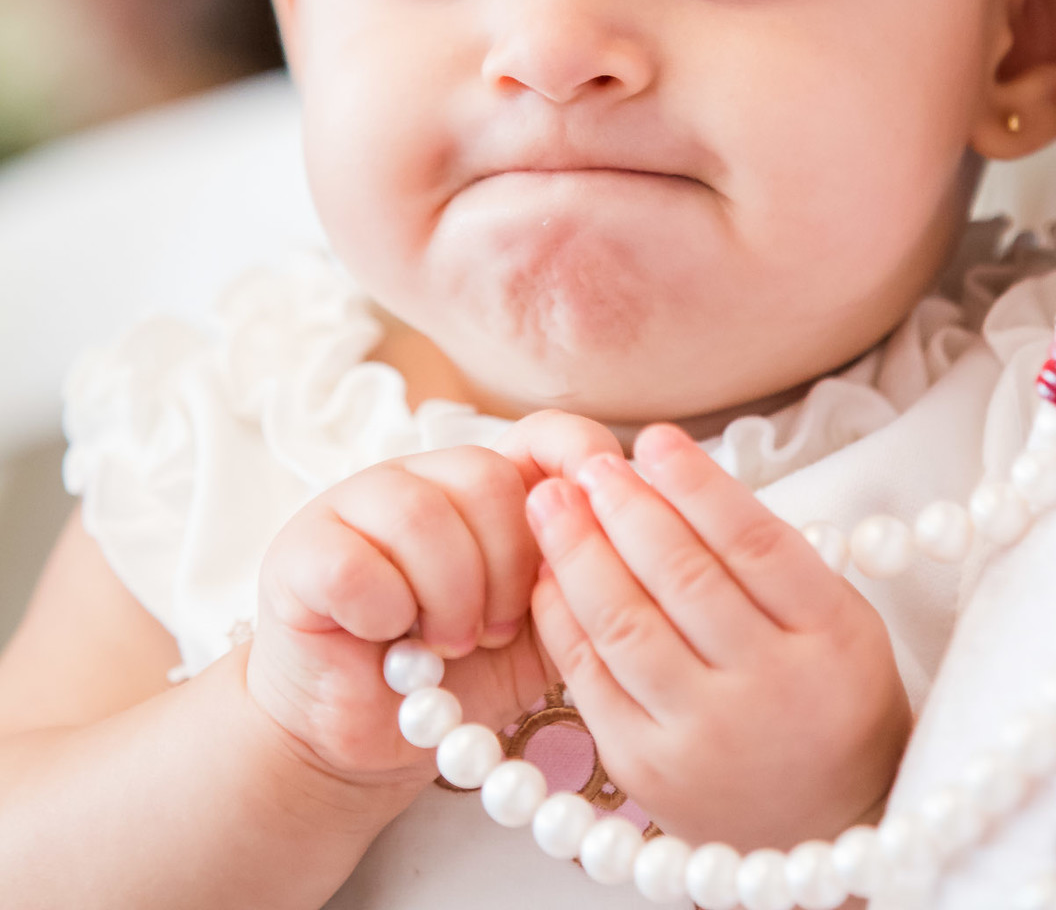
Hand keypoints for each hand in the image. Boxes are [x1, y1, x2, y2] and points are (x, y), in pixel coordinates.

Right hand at [247, 414, 622, 788]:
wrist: (365, 741)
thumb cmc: (459, 678)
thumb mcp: (542, 631)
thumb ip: (581, 579)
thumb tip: (636, 526)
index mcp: (487, 487)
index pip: (546, 432)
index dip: (581, 461)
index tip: (602, 517)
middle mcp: (425, 477)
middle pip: (487, 479)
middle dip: (506, 572)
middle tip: (493, 631)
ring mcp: (357, 503)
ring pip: (423, 515)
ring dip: (447, 600)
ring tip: (445, 644)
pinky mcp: (302, 548)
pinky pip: (359, 565)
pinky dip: (384, 616)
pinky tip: (386, 641)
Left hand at [527, 422, 910, 849]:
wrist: (823, 830)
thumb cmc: (827, 696)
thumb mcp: (837, 619)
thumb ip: (771, 556)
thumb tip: (676, 474)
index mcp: (831, 639)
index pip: (755, 543)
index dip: (698, 483)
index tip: (655, 437)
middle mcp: (771, 691)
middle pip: (684, 578)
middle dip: (627, 508)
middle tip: (593, 464)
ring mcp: (705, 738)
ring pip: (627, 626)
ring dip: (579, 552)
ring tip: (550, 500)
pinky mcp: (648, 772)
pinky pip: (591, 679)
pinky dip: (563, 618)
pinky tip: (547, 573)